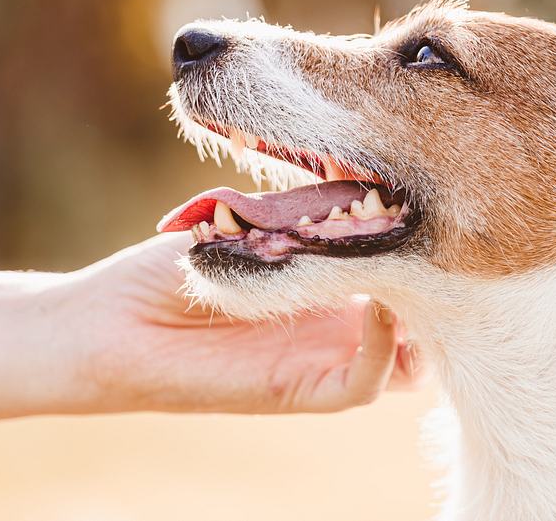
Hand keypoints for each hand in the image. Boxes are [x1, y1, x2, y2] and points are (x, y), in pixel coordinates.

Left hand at [59, 233, 422, 413]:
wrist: (108, 323)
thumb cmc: (166, 270)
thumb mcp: (246, 223)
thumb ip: (299, 207)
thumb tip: (353, 163)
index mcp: (325, 286)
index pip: (400, 277)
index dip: (424, 251)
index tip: (435, 208)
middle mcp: (332, 326)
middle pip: (418, 323)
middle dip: (439, 291)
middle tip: (448, 251)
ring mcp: (320, 360)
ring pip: (406, 363)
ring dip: (420, 323)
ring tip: (420, 277)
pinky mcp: (298, 391)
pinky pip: (363, 385)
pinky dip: (385, 351)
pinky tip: (379, 307)